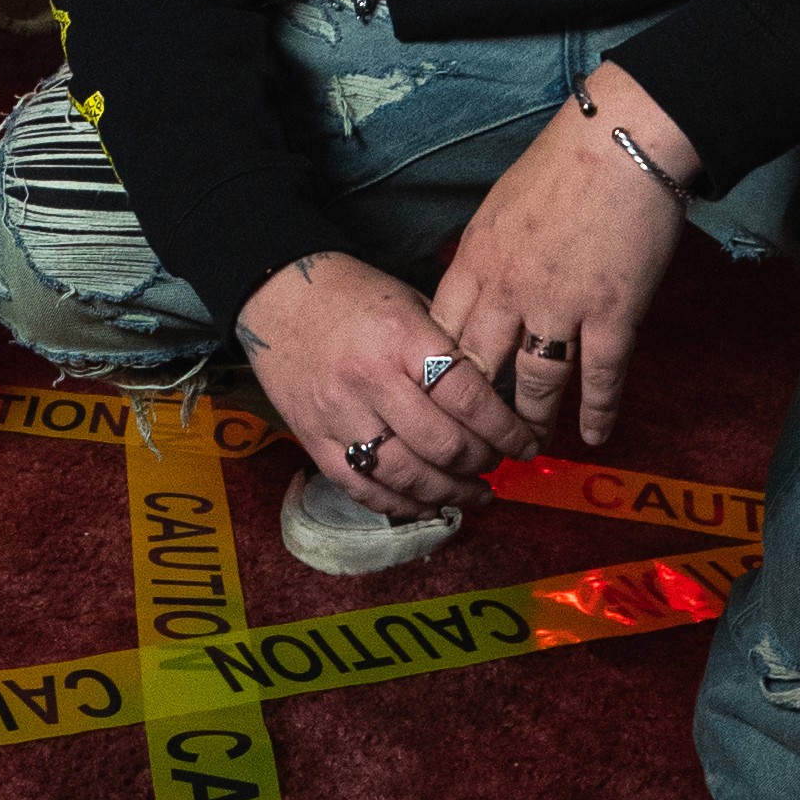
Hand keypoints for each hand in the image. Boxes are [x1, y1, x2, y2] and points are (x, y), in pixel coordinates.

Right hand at [233, 249, 529, 510]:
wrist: (273, 294)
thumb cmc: (351, 294)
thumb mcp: (410, 302)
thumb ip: (449, 347)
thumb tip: (499, 398)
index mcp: (400, 337)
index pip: (467, 397)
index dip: (505, 429)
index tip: (525, 441)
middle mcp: (368, 378)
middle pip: (442, 443)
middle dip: (482, 462)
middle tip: (498, 462)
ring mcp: (336, 414)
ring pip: (406, 476)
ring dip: (450, 493)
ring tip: (475, 492)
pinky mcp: (312, 439)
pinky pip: (363, 489)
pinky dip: (402, 505)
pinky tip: (429, 504)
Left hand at [428, 60, 700, 449]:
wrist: (620, 143)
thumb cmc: (560, 167)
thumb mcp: (497, 208)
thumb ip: (484, 256)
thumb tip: (472, 288)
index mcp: (476, 261)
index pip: (442, 334)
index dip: (438, 376)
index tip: (438, 402)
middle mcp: (508, 290)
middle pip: (479, 370)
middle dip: (475, 414)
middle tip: (476, 443)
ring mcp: (560, 305)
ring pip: (535, 383)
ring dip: (532, 422)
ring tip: (529, 448)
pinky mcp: (611, 312)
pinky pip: (600, 376)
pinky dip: (598, 411)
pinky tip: (596, 436)